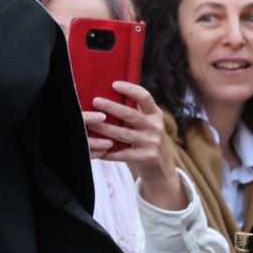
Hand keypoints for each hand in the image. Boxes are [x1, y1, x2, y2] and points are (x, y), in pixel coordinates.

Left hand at [82, 81, 185, 210]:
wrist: (162, 168)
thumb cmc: (147, 140)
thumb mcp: (148, 124)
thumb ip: (135, 112)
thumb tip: (108, 95)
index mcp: (155, 114)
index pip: (145, 97)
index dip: (130, 89)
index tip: (114, 84)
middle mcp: (155, 127)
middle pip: (131, 115)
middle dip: (112, 107)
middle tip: (96, 101)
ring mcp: (152, 142)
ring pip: (124, 134)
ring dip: (105, 129)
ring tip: (91, 124)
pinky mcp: (147, 157)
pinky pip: (123, 154)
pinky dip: (108, 152)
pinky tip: (97, 150)